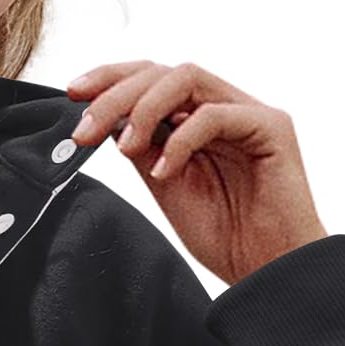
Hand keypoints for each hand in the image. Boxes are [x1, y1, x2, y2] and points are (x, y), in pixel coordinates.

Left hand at [65, 60, 328, 283]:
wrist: (269, 274)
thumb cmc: (228, 237)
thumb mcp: (167, 188)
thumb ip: (145, 151)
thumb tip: (107, 122)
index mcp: (197, 120)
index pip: (151, 79)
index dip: (110, 80)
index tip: (73, 97)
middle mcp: (223, 107)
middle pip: (163, 71)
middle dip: (115, 94)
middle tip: (85, 129)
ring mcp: (248, 113)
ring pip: (186, 78)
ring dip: (143, 108)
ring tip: (124, 147)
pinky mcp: (272, 127)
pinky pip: (215, 114)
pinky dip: (182, 140)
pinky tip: (165, 172)